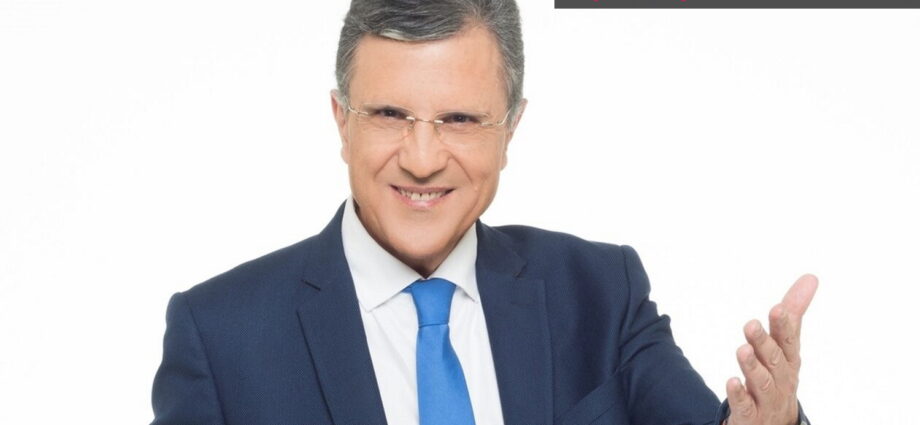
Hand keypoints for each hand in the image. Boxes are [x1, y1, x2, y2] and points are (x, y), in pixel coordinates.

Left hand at [725, 274, 817, 424]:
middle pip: (774, 360)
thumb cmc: (780, 375)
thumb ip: (793, 313)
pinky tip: (731, 382)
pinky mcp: (750, 415)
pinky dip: (739, 395)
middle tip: (750, 324)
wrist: (776, 423)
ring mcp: (767, 399)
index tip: (777, 308)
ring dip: (752, 366)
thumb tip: (810, 277)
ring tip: (742, 350)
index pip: (788, 340)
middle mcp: (781, 378)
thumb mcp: (786, 345)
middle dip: (764, 342)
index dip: (783, 325)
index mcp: (789, 359)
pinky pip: (745, 406)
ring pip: (761, 382)